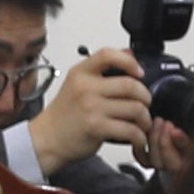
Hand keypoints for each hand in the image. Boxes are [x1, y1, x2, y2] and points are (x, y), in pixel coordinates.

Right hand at [27, 49, 159, 173]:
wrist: (47, 138)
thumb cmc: (65, 114)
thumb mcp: (77, 84)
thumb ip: (101, 70)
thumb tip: (129, 56)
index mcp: (81, 73)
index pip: (108, 55)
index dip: (130, 61)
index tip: (140, 73)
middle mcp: (86, 87)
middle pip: (130, 85)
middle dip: (146, 97)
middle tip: (146, 104)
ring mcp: (91, 107)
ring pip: (135, 108)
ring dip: (145, 119)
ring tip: (143, 123)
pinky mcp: (96, 127)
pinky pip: (130, 130)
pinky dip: (139, 136)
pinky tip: (137, 138)